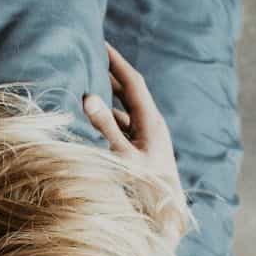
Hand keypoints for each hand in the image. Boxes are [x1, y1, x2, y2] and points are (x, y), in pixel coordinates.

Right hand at [84, 42, 178, 187]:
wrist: (167, 212)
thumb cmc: (145, 186)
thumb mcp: (122, 155)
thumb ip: (105, 127)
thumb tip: (88, 97)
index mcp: (150, 120)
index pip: (132, 82)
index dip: (116, 62)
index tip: (102, 43)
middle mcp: (151, 124)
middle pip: (130, 90)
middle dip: (112, 72)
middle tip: (94, 54)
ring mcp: (147, 136)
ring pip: (125, 107)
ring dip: (109, 92)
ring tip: (91, 78)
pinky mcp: (141, 147)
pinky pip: (123, 122)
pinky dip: (108, 113)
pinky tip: (96, 113)